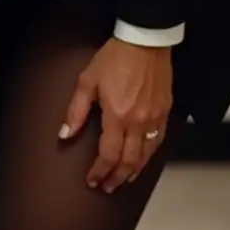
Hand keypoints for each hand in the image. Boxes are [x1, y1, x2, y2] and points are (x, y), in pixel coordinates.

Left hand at [60, 37, 172, 192]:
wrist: (144, 42)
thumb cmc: (115, 58)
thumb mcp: (87, 81)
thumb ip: (75, 111)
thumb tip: (65, 134)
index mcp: (117, 116)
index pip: (108, 155)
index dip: (99, 172)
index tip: (92, 181)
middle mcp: (138, 122)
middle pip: (129, 161)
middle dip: (116, 178)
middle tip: (107, 188)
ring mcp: (154, 118)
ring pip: (146, 155)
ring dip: (133, 171)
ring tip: (123, 179)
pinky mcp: (165, 111)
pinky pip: (158, 141)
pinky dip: (149, 155)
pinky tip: (143, 158)